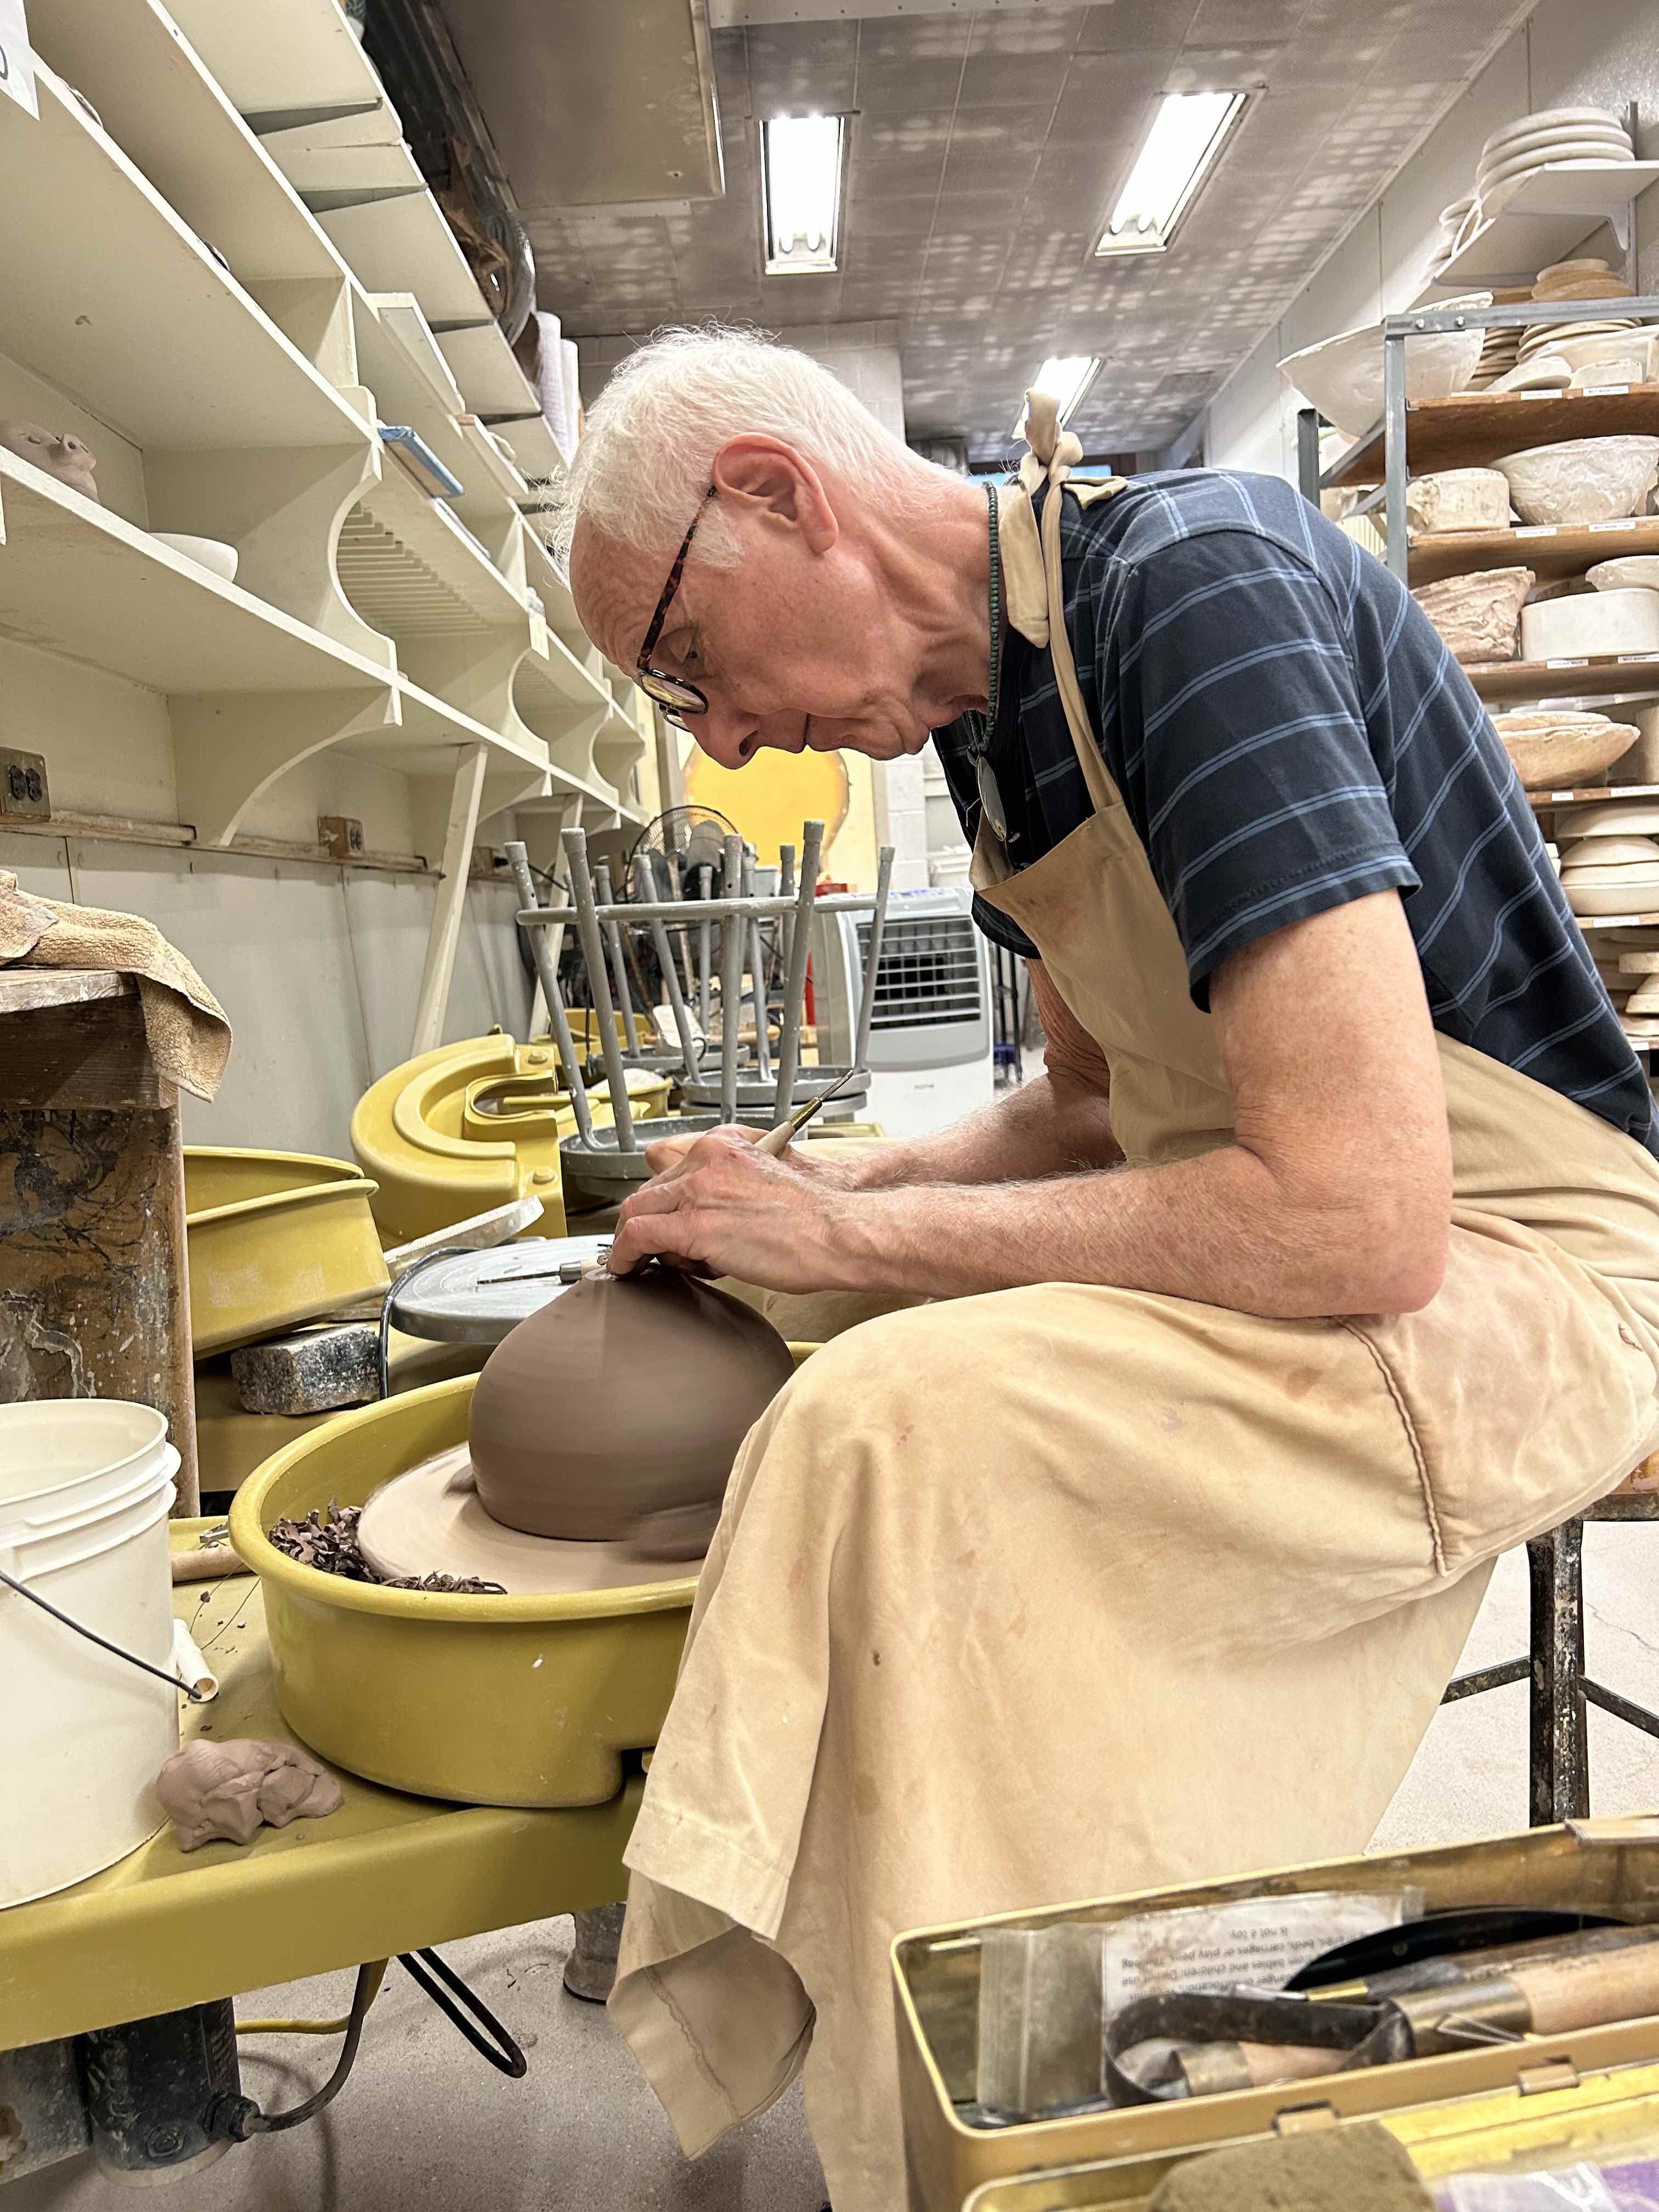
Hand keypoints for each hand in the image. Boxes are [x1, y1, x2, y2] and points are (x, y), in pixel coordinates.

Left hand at [607, 1125, 870, 1289]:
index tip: (657, 1219)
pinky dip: (625, 1254)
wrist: (839, 1232)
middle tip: (645, 1249)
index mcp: (726, 1146)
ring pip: (636, 1211)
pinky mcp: (694, 1224)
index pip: (668, 1167)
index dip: (660, 1200)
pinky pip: (638, 1236)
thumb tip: (712, 1215)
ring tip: (637, 1263)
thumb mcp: (772, 1179)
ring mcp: (699, 1189)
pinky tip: (627, 1268)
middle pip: (650, 1190)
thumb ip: (735, 1185)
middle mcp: (708, 1159)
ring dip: (632, 1240)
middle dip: (643, 1222)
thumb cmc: (817, 1218)